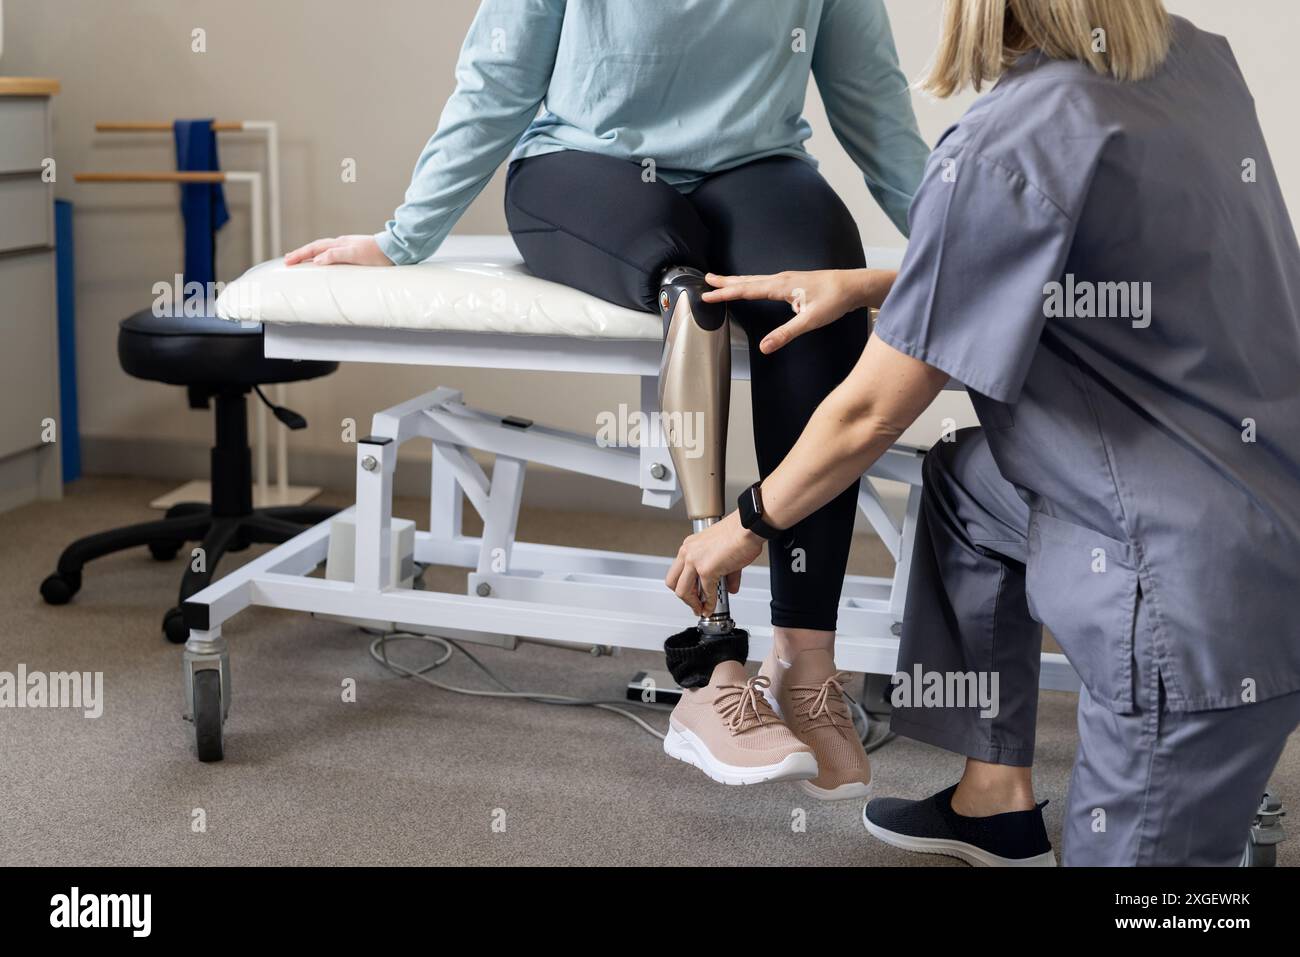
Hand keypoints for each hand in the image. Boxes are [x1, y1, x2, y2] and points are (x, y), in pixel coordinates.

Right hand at [284, 234, 393, 266]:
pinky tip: (326, 261)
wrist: (396, 250)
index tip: (287, 261)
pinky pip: (334, 253)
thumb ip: (336, 256)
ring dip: (311, 254)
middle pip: (316, 247)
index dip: (300, 255)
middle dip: (301, 254)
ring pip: (324, 249)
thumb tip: (316, 259)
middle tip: (288, 260)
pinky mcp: (356, 252)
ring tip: (301, 260)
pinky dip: (324, 256)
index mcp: (339, 244)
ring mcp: (348, 246)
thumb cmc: (377, 254)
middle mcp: (342, 243)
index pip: (314, 248)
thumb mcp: (355, 255)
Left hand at [665, 512, 764, 615]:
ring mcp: (695, 561)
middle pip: (673, 582)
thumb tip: (730, 587)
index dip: (685, 585)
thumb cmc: (740, 533)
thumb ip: (726, 573)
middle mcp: (688, 552)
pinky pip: (705, 593)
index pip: (678, 571)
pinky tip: (713, 607)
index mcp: (691, 545)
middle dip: (684, 597)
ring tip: (702, 610)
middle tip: (694, 604)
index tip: (693, 594)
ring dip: (692, 604)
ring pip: (682, 591)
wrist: (749, 527)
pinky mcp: (706, 570)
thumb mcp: (726, 554)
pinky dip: (709, 604)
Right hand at [702, 268, 895, 353]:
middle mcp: (781, 279)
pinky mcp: (793, 282)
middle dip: (725, 282)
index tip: (707, 295)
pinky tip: (752, 286)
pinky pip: (764, 281)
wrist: (854, 286)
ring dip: (737, 280)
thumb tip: (764, 347)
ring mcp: (787, 279)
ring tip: (722, 281)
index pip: (746, 290)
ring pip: (755, 279)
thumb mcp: (810, 320)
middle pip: (747, 280)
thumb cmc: (835, 300)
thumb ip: (785, 334)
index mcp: (781, 286)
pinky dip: (751, 282)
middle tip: (706, 280)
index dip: (725, 294)